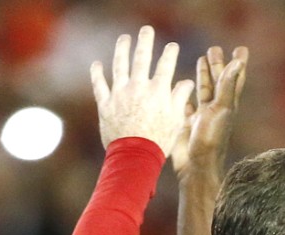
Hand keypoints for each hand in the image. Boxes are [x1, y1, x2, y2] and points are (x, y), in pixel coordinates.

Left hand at [91, 26, 194, 155]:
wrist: (135, 155)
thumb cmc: (160, 140)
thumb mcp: (176, 120)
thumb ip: (180, 98)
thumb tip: (187, 82)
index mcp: (158, 91)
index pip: (165, 66)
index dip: (169, 54)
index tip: (172, 45)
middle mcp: (138, 87)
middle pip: (141, 58)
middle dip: (145, 42)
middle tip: (146, 30)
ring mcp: (120, 93)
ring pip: (119, 65)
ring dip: (121, 49)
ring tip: (124, 39)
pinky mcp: (105, 103)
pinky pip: (99, 84)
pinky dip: (97, 73)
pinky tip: (97, 64)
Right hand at [171, 45, 248, 179]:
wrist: (195, 165)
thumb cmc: (210, 138)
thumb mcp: (220, 109)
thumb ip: (227, 86)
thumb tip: (238, 62)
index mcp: (226, 105)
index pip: (233, 79)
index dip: (237, 64)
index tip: (241, 48)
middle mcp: (216, 109)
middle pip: (218, 82)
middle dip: (217, 65)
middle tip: (215, 49)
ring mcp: (202, 116)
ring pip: (203, 90)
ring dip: (203, 76)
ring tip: (201, 59)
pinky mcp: (187, 123)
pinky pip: (187, 105)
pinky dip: (186, 95)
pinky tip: (183, 88)